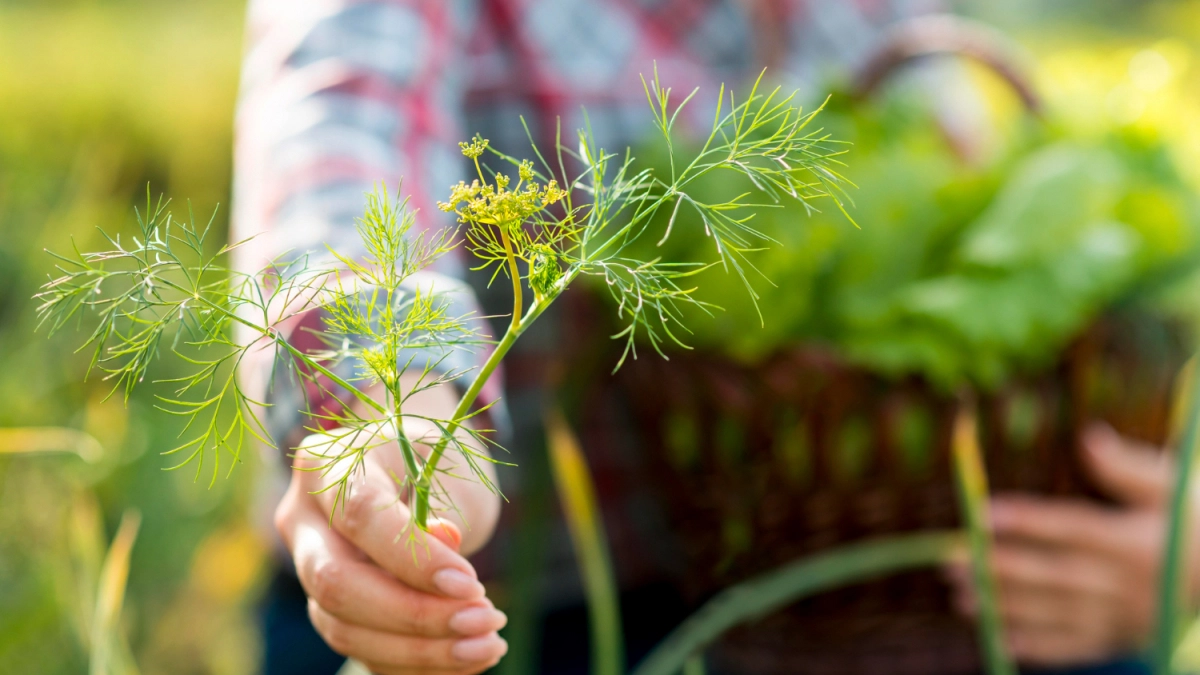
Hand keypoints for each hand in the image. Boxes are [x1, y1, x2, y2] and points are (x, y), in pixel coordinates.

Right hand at [275, 415, 506, 674]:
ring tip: (489, 644)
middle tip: (483, 619)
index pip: (361, 517)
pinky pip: (364, 652)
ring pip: (344, 630)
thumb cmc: (432, 460)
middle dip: (414, 616)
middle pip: (336, 585)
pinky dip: (418, 665)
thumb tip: (447, 565)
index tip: (470, 584)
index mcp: (328, 465)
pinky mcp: (329, 610)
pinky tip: (470, 657)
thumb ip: (445, 506)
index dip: (415, 559)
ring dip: (421, 651)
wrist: (413, 470)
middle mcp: (303, 520)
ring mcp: (309, 570)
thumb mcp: (445, 465)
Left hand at [945, 423, 1196, 666]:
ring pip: (1057, 614)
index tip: (982, 513)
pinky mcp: (1124, 639)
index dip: (1026, 521)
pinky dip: (1039, 646)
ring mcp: (1125, 617)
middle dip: (1000, 570)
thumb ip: (1129, 469)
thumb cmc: (1198, 522)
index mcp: (1135, 542)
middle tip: (949, 562)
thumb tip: (1089, 437)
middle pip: (1054, 576)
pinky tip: (1000, 638)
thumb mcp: (1175, 489)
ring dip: (1007, 609)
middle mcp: (1127, 584)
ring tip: (961, 598)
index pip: (1072, 529)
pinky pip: (1077, 646)